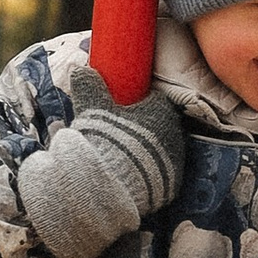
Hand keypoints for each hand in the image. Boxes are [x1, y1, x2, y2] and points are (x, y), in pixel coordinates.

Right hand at [18, 79, 188, 257]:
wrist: (110, 186)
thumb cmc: (104, 140)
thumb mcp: (92, 110)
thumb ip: (89, 87)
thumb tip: (81, 70)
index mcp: (161, 112)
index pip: (154, 100)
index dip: (138, 103)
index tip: (123, 108)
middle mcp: (175, 135)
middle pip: (160, 126)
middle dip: (143, 128)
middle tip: (121, 133)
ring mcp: (176, 163)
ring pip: (161, 151)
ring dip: (146, 152)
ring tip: (122, 157)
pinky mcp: (172, 187)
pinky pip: (160, 174)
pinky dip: (148, 174)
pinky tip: (130, 176)